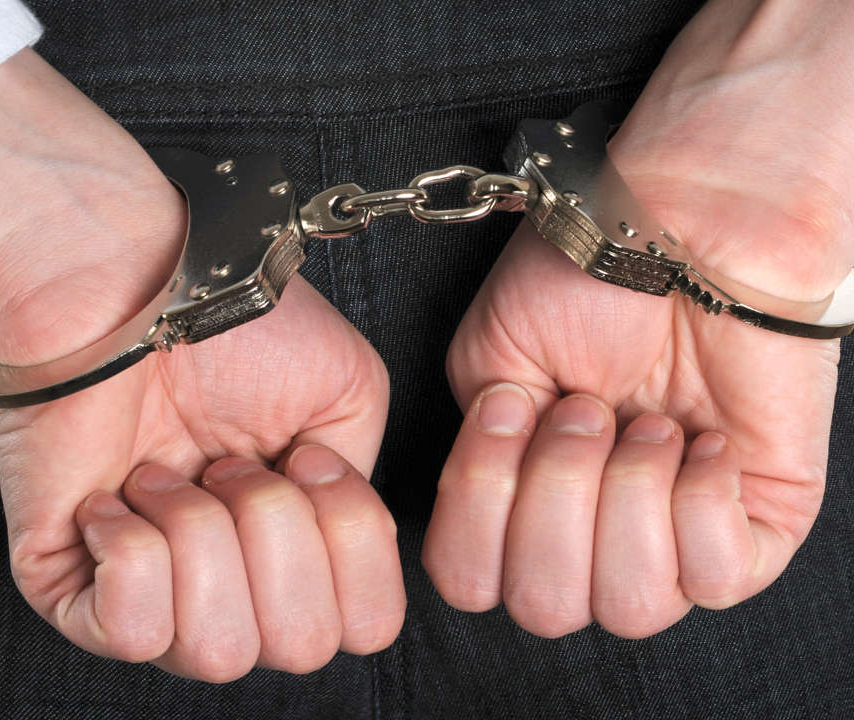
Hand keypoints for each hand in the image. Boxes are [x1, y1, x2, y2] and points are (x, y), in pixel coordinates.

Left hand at [0, 273, 402, 678]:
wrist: (129, 287)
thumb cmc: (232, 328)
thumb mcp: (352, 396)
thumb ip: (364, 495)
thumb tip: (327, 559)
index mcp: (301, 550)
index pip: (365, 625)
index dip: (351, 541)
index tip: (303, 461)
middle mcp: (236, 586)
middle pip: (299, 646)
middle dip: (274, 533)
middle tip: (228, 463)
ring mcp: (155, 594)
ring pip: (219, 650)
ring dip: (204, 535)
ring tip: (169, 471)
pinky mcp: (70, 588)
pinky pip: (133, 630)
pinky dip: (137, 549)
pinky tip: (120, 493)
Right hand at [422, 0, 847, 637]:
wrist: (686, 225)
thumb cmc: (584, 278)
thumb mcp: (488, 368)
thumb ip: (474, 464)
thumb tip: (501, 520)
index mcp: (519, 501)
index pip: (471, 582)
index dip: (476, 508)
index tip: (511, 412)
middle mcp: (589, 532)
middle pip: (548, 608)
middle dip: (556, 496)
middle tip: (587, 408)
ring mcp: (672, 537)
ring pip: (631, 607)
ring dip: (625, 496)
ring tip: (647, 421)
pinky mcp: (756, 525)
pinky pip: (714, 577)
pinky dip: (697, 500)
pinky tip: (699, 438)